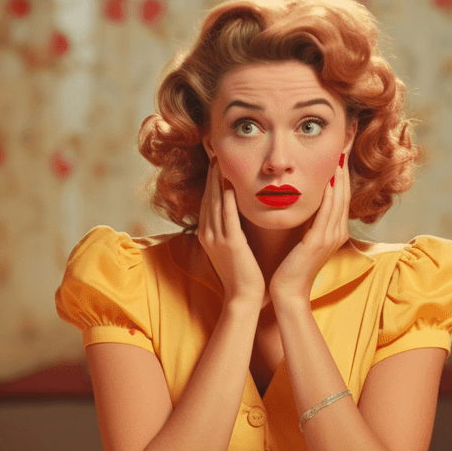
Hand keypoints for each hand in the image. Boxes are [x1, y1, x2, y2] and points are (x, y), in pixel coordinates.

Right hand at [197, 155, 263, 305]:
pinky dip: (227, 200)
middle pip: (208, 197)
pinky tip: (229, 185)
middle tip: (214, 153)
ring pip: (215, 203)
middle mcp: (209, 234)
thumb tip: (237, 214)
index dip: (210, 181)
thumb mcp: (232, 249)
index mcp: (208, 235)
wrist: (243, 297)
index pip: (208, 201)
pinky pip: (227, 218)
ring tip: (220, 161)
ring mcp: (217, 239)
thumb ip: (231, 231)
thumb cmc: (242, 275)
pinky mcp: (230, 244)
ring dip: (217, 181)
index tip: (214, 162)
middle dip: (210, 175)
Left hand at [268, 152, 349, 303]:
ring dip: (339, 176)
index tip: (340, 151)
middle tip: (346, 144)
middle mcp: (336, 232)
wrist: (288, 291)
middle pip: (344, 193)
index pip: (341, 195)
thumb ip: (309, 221)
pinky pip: (326, 213)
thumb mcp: (304, 238)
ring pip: (338, 200)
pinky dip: (328, 196)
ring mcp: (330, 237)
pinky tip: (328, 180)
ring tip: (340, 154)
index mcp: (334, 230)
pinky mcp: (318, 242)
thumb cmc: (291, 265)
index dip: (342, 172)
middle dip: (344, 168)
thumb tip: (305, 201)